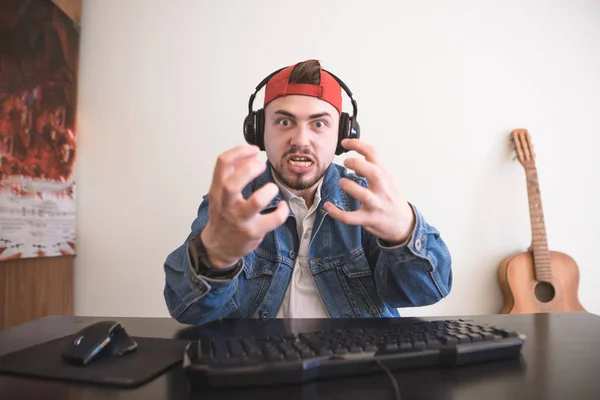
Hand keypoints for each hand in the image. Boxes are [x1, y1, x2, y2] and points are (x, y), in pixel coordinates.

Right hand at [200, 145, 288, 267]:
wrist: (219, 247)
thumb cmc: (223, 216)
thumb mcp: (220, 193)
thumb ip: (232, 172)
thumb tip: (248, 153)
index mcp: (217, 190)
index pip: (222, 164)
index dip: (239, 152)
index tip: (253, 150)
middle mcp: (226, 204)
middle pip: (232, 184)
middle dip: (249, 170)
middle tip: (261, 165)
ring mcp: (240, 219)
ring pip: (255, 202)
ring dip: (268, 191)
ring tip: (272, 188)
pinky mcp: (254, 232)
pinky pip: (274, 219)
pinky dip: (283, 210)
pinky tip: (282, 206)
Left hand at [323, 139, 414, 244]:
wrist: (403, 223)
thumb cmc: (392, 198)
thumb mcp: (389, 179)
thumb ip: (373, 169)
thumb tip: (355, 163)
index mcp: (387, 175)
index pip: (374, 154)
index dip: (358, 145)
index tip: (345, 143)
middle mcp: (384, 189)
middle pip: (374, 173)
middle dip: (357, 164)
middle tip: (346, 162)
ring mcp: (377, 205)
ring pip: (364, 196)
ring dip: (349, 186)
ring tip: (342, 182)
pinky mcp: (369, 219)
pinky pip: (351, 218)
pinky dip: (337, 212)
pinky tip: (328, 206)